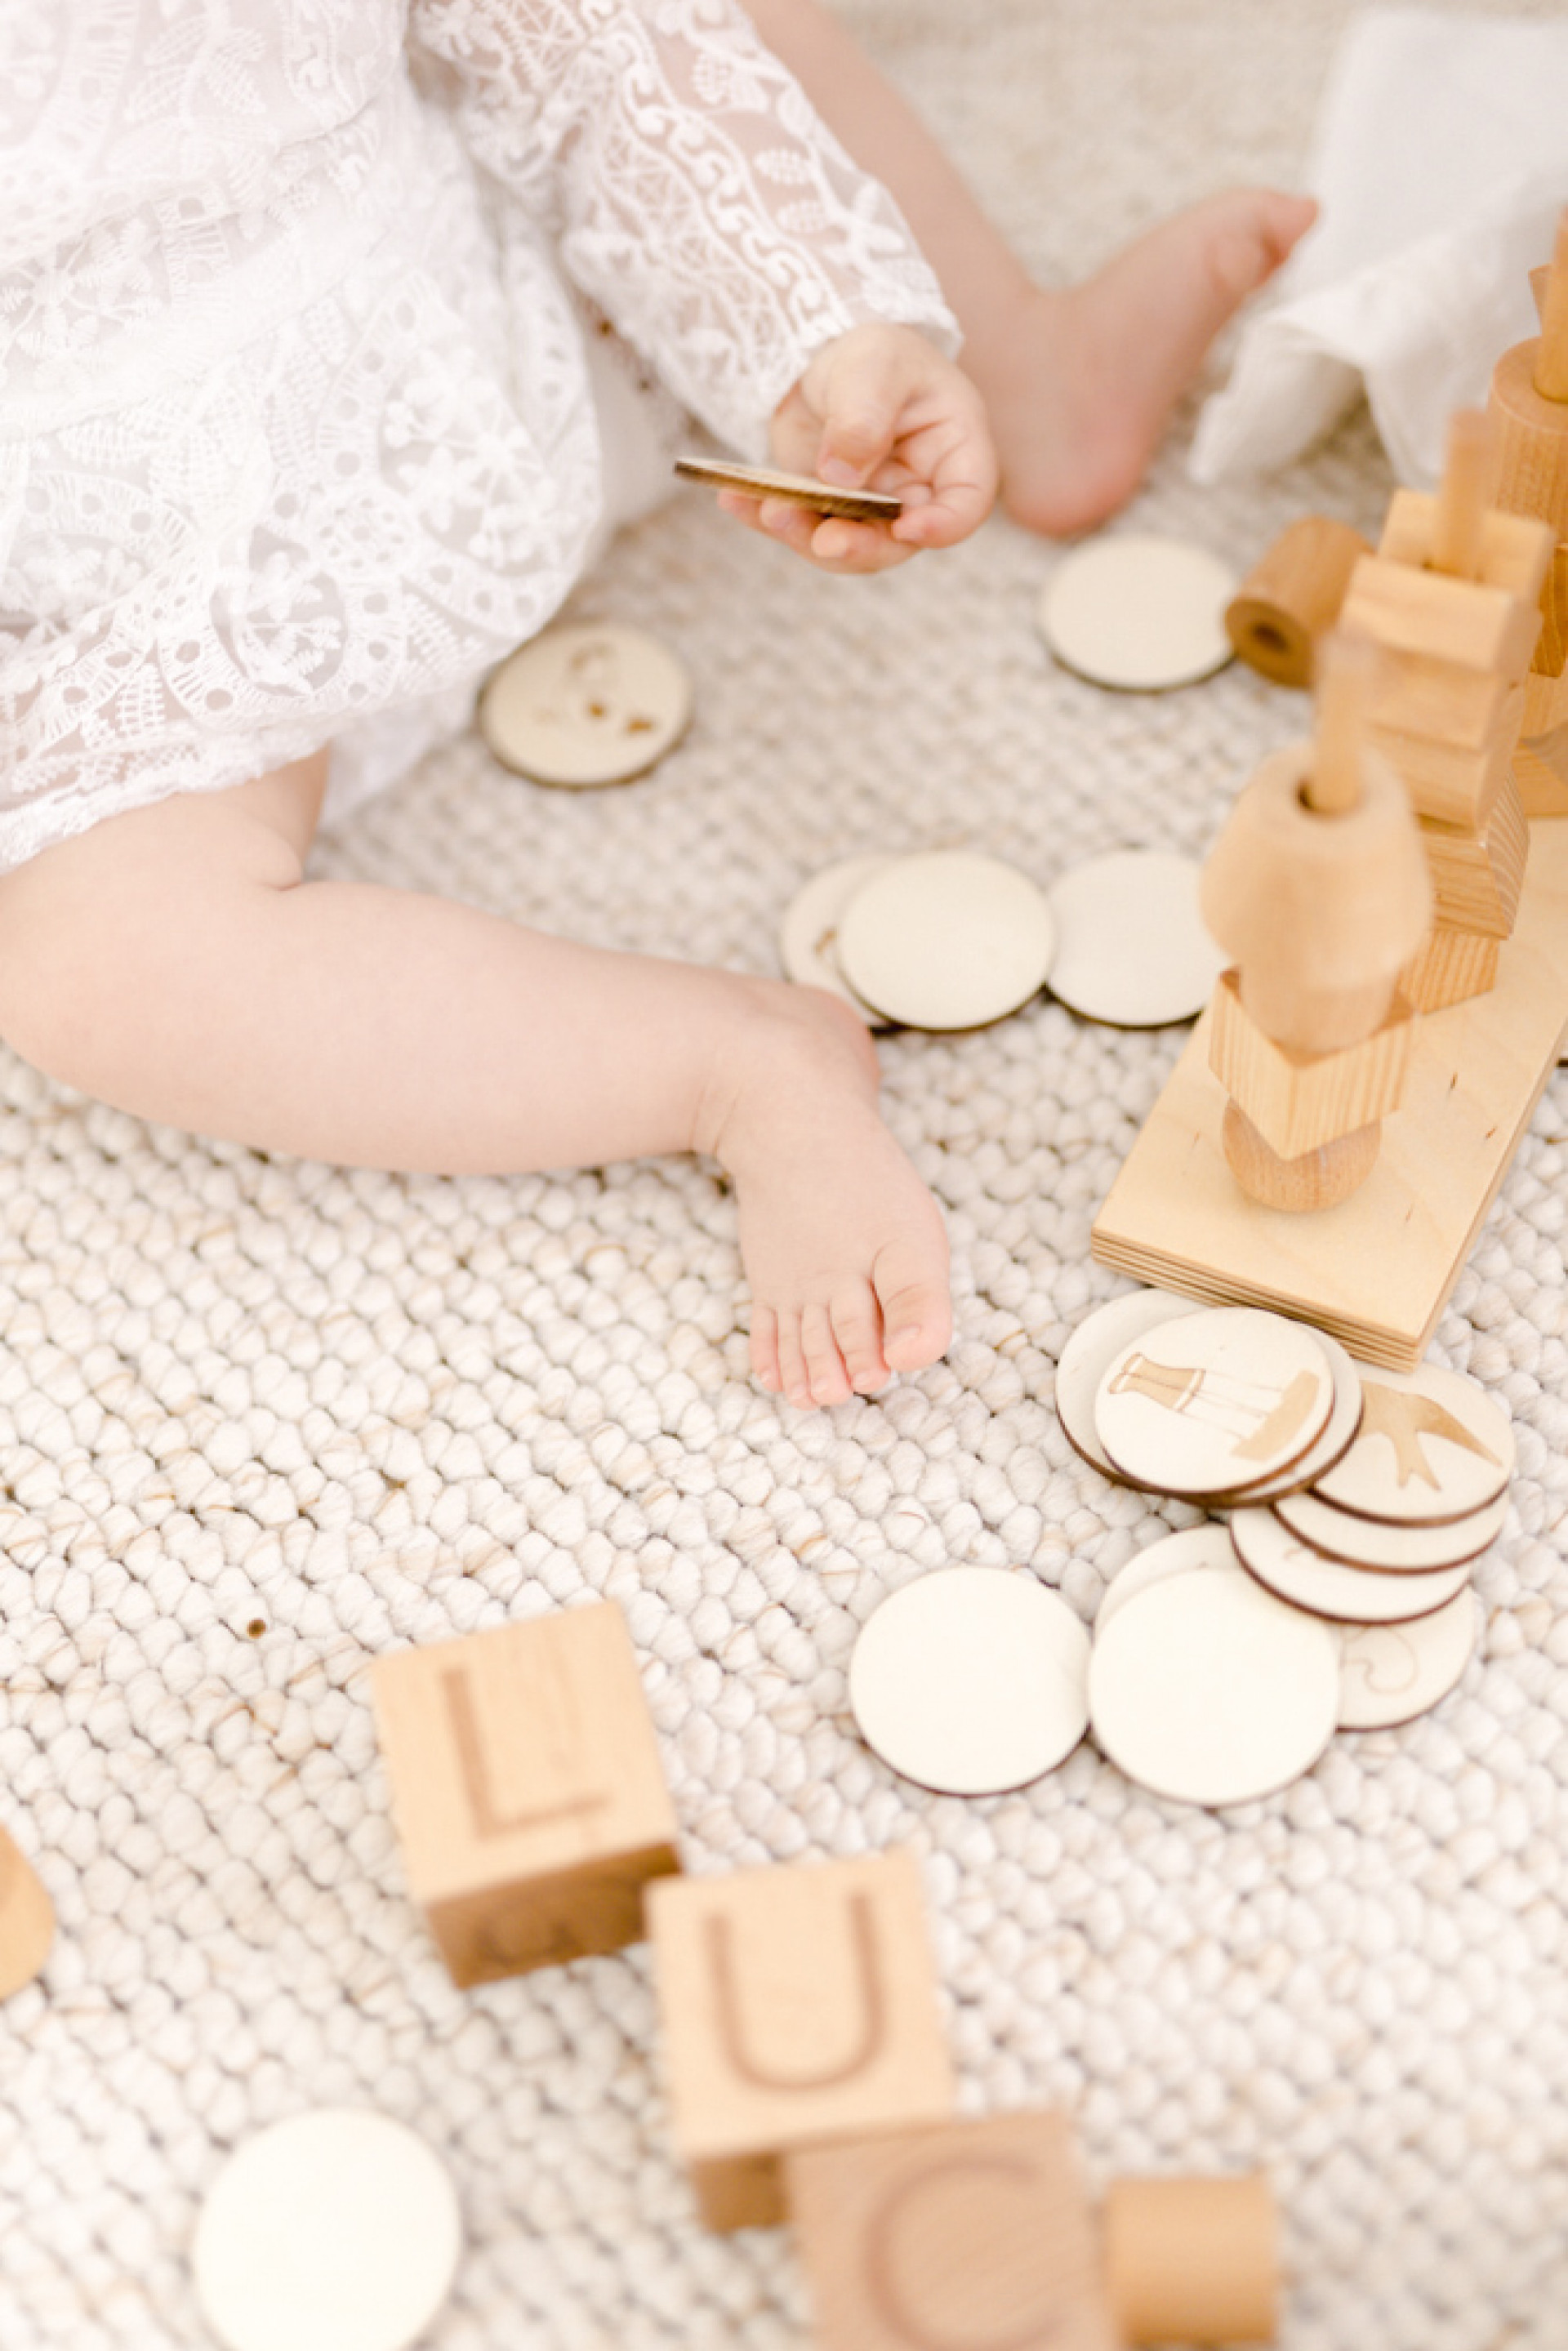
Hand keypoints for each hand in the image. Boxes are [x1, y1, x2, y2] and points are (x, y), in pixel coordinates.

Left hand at [716, 322, 996, 572]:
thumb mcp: (873, 367)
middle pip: (899, 540)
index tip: (909, 528)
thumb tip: (840, 479)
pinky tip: (735, 499)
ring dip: (805, 536)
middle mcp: (918, 489)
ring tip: (767, 509)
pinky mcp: (828, 509)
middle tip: (823, 542)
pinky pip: (802, 525)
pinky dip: (767, 518)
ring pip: (848, 544)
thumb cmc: (871, 350)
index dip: (945, 524)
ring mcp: (872, 506)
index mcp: (954, 448)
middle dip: (859, 546)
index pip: (967, 502)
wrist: (824, 350)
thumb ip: (864, 419)